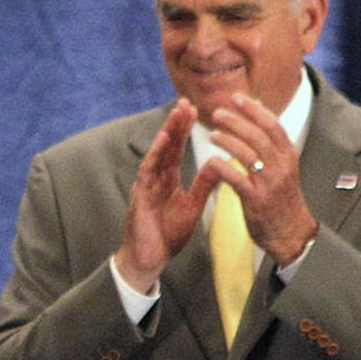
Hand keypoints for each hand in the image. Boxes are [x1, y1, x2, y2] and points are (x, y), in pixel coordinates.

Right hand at [115, 100, 216, 290]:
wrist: (150, 258)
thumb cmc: (167, 235)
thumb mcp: (193, 206)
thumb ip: (204, 184)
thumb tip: (220, 164)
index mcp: (167, 180)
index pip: (176, 149)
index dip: (184, 130)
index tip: (195, 110)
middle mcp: (155, 178)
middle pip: (166, 145)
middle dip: (176, 124)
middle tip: (186, 101)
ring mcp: (146, 185)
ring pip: (158, 153)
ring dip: (167, 132)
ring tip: (176, 113)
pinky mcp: (140, 195)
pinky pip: (148, 170)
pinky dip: (155, 154)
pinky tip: (163, 139)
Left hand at [202, 93, 318, 263]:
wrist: (290, 232)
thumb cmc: (281, 199)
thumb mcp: (283, 169)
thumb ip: (271, 148)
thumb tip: (259, 119)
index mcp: (288, 155)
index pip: (272, 125)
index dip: (254, 109)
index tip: (237, 97)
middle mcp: (282, 166)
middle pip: (259, 135)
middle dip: (237, 121)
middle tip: (217, 112)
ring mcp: (270, 183)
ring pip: (248, 154)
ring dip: (228, 141)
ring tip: (212, 133)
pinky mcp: (257, 200)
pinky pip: (238, 180)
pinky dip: (224, 168)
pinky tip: (211, 161)